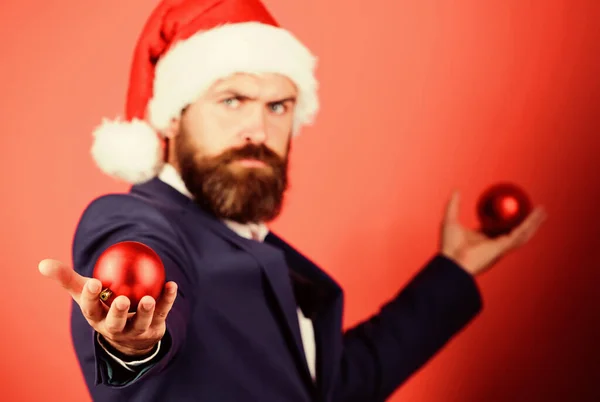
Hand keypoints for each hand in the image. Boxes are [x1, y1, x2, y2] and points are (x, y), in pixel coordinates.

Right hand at [38, 259, 177, 356]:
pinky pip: (163, 312)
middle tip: (122, 299)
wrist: (129, 333)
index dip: (91, 298)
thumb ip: (66, 278)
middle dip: (118, 313)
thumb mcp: (85, 291)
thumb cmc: (103, 304)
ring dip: (146, 311)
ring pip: (141, 323)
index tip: (94, 283)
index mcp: (97, 318)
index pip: (91, 310)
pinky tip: (172, 284)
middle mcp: (115, 328)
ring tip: (148, 299)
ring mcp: (136, 331)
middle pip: (115, 323)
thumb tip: (42, 264)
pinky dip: (167, 299)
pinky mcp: (155, 328)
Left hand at [440, 190, 546, 275]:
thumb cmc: (449, 247)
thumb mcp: (450, 220)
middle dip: (528, 220)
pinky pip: (520, 235)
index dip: (511, 218)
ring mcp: (501, 246)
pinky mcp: (503, 247)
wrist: (451, 262)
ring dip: (533, 222)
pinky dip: (529, 225)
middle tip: (536, 209)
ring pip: (522, 232)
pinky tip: (537, 217)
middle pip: (516, 229)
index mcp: (485, 238)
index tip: (517, 207)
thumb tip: (456, 190)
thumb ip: (454, 205)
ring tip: (542, 211)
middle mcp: (495, 243)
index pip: (501, 226)